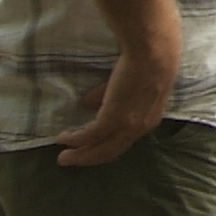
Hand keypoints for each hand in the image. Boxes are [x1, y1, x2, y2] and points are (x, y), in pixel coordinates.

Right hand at [54, 54, 175, 167]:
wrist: (153, 55)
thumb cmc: (144, 63)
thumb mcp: (127, 85)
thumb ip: (108, 96)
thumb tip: (87, 104)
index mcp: (147, 122)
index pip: (124, 143)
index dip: (105, 148)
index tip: (89, 149)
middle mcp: (139, 129)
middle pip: (111, 152)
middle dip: (88, 158)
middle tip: (69, 160)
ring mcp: (127, 125)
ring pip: (99, 149)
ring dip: (79, 155)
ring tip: (63, 157)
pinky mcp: (114, 118)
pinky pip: (90, 135)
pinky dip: (75, 139)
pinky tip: (63, 138)